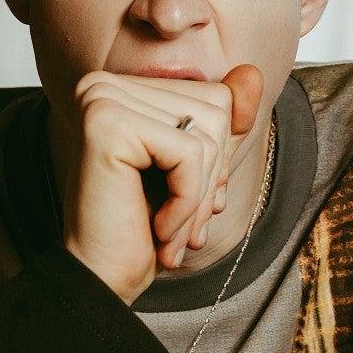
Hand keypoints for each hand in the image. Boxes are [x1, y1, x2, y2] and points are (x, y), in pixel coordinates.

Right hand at [61, 63, 263, 303]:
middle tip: (182, 225)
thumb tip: (253, 72)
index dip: (217, 159)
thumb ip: (225, 122)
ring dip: (198, 197)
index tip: (192, 203)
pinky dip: (187, 202)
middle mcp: (105, 84)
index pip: (214, 98)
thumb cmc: (141, 229)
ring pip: (207, 132)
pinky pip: (190, 153)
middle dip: (211, 179)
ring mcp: (102, 98)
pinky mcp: (107, 122)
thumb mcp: (196, 170)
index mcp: (122, 89)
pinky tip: (158, 227)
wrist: (100, 279)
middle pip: (215, 111)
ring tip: (169, 231)